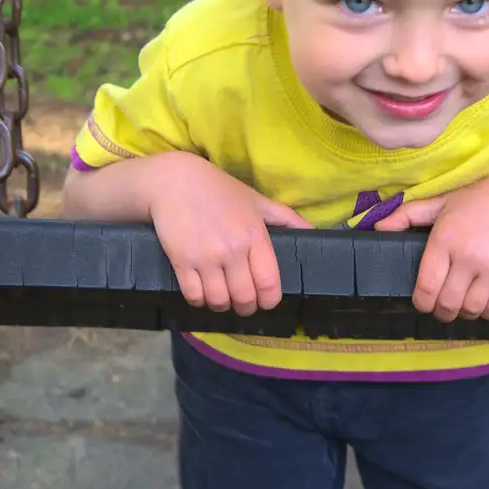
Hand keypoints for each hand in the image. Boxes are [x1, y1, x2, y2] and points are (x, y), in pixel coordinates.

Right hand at [148, 155, 310, 315]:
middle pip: (245, 298)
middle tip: (243, 304)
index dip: (270, 300)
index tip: (266, 302)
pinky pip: (194, 295)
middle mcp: (232, 250)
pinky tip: (202, 294)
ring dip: (222, 305)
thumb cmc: (220, 190)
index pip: (268, 282)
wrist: (174, 181)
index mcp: (255, 236)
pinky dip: (199, 301)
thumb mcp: (257, 200)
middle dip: (246, 307)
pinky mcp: (181, 261)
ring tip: (222, 299)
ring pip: (219, 301)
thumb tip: (313, 232)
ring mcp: (206, 257)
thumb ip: (287, 218)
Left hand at [374, 169, 488, 321]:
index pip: (426, 287)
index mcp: (444, 240)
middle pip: (447, 303)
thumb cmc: (479, 200)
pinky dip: (486, 312)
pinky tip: (482, 305)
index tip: (423, 304)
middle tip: (442, 310)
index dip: (422, 303)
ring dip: (464, 314)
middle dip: (441, 312)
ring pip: (470, 309)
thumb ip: (407, 215)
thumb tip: (377, 227)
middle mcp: (466, 256)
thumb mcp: (441, 202)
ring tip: (462, 307)